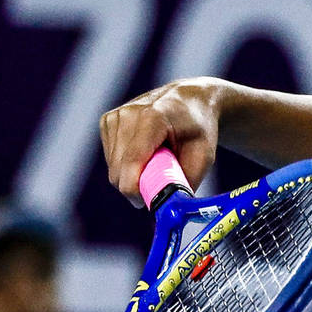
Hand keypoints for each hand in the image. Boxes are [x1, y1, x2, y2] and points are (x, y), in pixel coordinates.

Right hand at [99, 78, 222, 205]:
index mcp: (152, 119)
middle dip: (137, 187)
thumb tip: (168, 211)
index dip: (136, 192)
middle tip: (161, 183)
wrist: (190, 100)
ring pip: (113, 169)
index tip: (149, 203)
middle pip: (119, 172)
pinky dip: (126, 165)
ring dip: (133, 175)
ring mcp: (115, 116)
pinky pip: (111, 159)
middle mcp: (129, 114)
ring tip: (156, 161)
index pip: (131, 165)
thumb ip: (185, 184)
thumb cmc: (199, 130)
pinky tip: (145, 153)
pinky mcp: (108, 121)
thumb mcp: (204, 157)